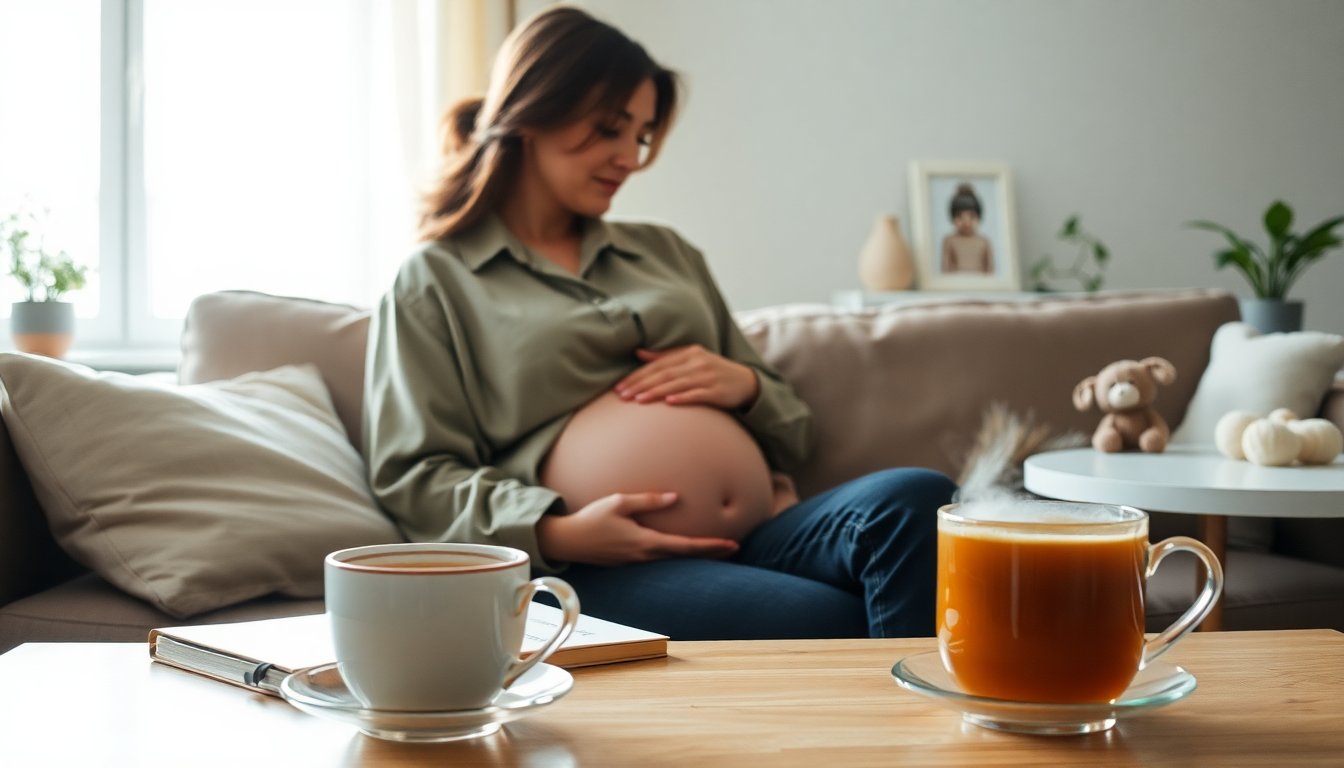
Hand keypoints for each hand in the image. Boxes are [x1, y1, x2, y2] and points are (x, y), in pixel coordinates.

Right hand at [536, 492, 738, 565]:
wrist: (568, 541)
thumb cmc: (592, 518)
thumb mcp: (619, 502)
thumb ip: (648, 500)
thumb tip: (676, 497)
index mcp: (645, 542)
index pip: (685, 546)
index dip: (710, 546)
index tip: (731, 544)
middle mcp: (645, 556)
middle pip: (685, 556)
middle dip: (710, 552)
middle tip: (735, 547)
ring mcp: (638, 561)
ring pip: (673, 559)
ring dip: (695, 554)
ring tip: (716, 547)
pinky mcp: (631, 560)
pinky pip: (660, 558)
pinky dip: (677, 553)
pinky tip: (683, 548)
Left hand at [614, 345, 759, 409]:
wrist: (745, 382)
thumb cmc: (712, 371)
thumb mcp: (691, 359)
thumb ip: (665, 357)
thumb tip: (638, 353)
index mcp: (689, 353)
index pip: (658, 365)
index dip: (637, 375)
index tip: (620, 386)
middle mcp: (697, 363)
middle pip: (664, 374)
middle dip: (641, 385)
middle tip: (622, 395)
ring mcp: (708, 377)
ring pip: (677, 384)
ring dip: (656, 392)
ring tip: (638, 400)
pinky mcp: (717, 391)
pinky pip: (698, 395)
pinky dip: (683, 398)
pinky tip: (669, 403)